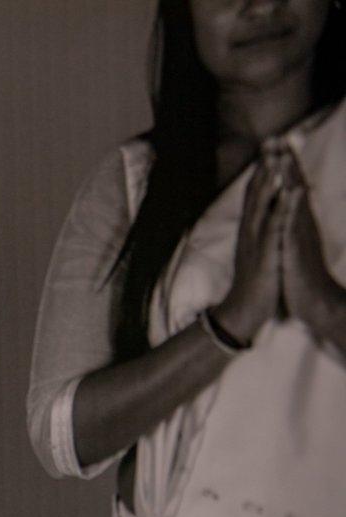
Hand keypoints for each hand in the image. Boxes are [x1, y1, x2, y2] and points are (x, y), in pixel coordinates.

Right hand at [215, 147, 296, 343]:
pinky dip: (282, 206)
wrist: (243, 311)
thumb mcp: (257, 251)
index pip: (256, 192)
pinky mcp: (265, 252)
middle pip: (257, 191)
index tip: (271, 146)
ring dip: (270, 179)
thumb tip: (265, 217)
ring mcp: (256, 240)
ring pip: (263, 203)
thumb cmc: (254, 282)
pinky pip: (275, 226)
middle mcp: (251, 230)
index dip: (263, 168)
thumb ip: (260, 232)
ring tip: (278, 155)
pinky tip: (290, 191)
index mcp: (251, 229)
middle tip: (272, 138)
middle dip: (266, 164)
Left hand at [280, 150, 345, 350]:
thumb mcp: (294, 246)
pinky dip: (292, 207)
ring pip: (294, 200)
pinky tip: (291, 191)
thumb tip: (291, 211)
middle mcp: (300, 225)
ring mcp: (300, 235)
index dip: (284, 169)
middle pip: (293, 188)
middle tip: (280, 136)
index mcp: (296, 224)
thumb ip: (293, 227)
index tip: (277, 145)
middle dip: (286, 162)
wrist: (317, 304)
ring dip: (289, 176)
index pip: (290, 190)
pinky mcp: (296, 249)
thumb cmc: (303, 276)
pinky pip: (294, 225)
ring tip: (284, 153)